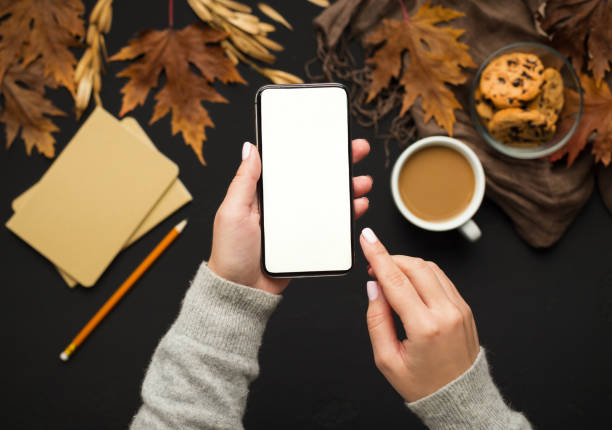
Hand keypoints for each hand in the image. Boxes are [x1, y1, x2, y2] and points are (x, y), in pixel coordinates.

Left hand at [208, 139, 371, 294]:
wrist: (242, 291)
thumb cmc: (230, 252)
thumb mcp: (232, 211)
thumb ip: (244, 181)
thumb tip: (250, 148)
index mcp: (263, 193)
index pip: (290, 165)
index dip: (309, 150)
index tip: (327, 137)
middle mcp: (282, 205)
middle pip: (314, 178)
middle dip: (337, 164)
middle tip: (356, 150)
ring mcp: (295, 223)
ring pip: (327, 200)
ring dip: (347, 188)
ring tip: (361, 182)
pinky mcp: (306, 240)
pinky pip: (330, 224)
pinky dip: (346, 214)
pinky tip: (357, 207)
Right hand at [359, 227, 479, 401]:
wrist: (460, 399)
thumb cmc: (424, 385)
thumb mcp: (387, 360)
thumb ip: (377, 320)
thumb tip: (374, 289)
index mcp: (425, 327)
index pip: (396, 280)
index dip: (378, 255)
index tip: (367, 239)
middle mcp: (446, 313)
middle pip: (415, 267)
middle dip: (390, 258)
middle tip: (373, 265)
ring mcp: (459, 309)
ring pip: (430, 268)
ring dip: (406, 264)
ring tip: (389, 276)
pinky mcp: (464, 308)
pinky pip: (441, 278)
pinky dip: (422, 273)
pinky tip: (409, 283)